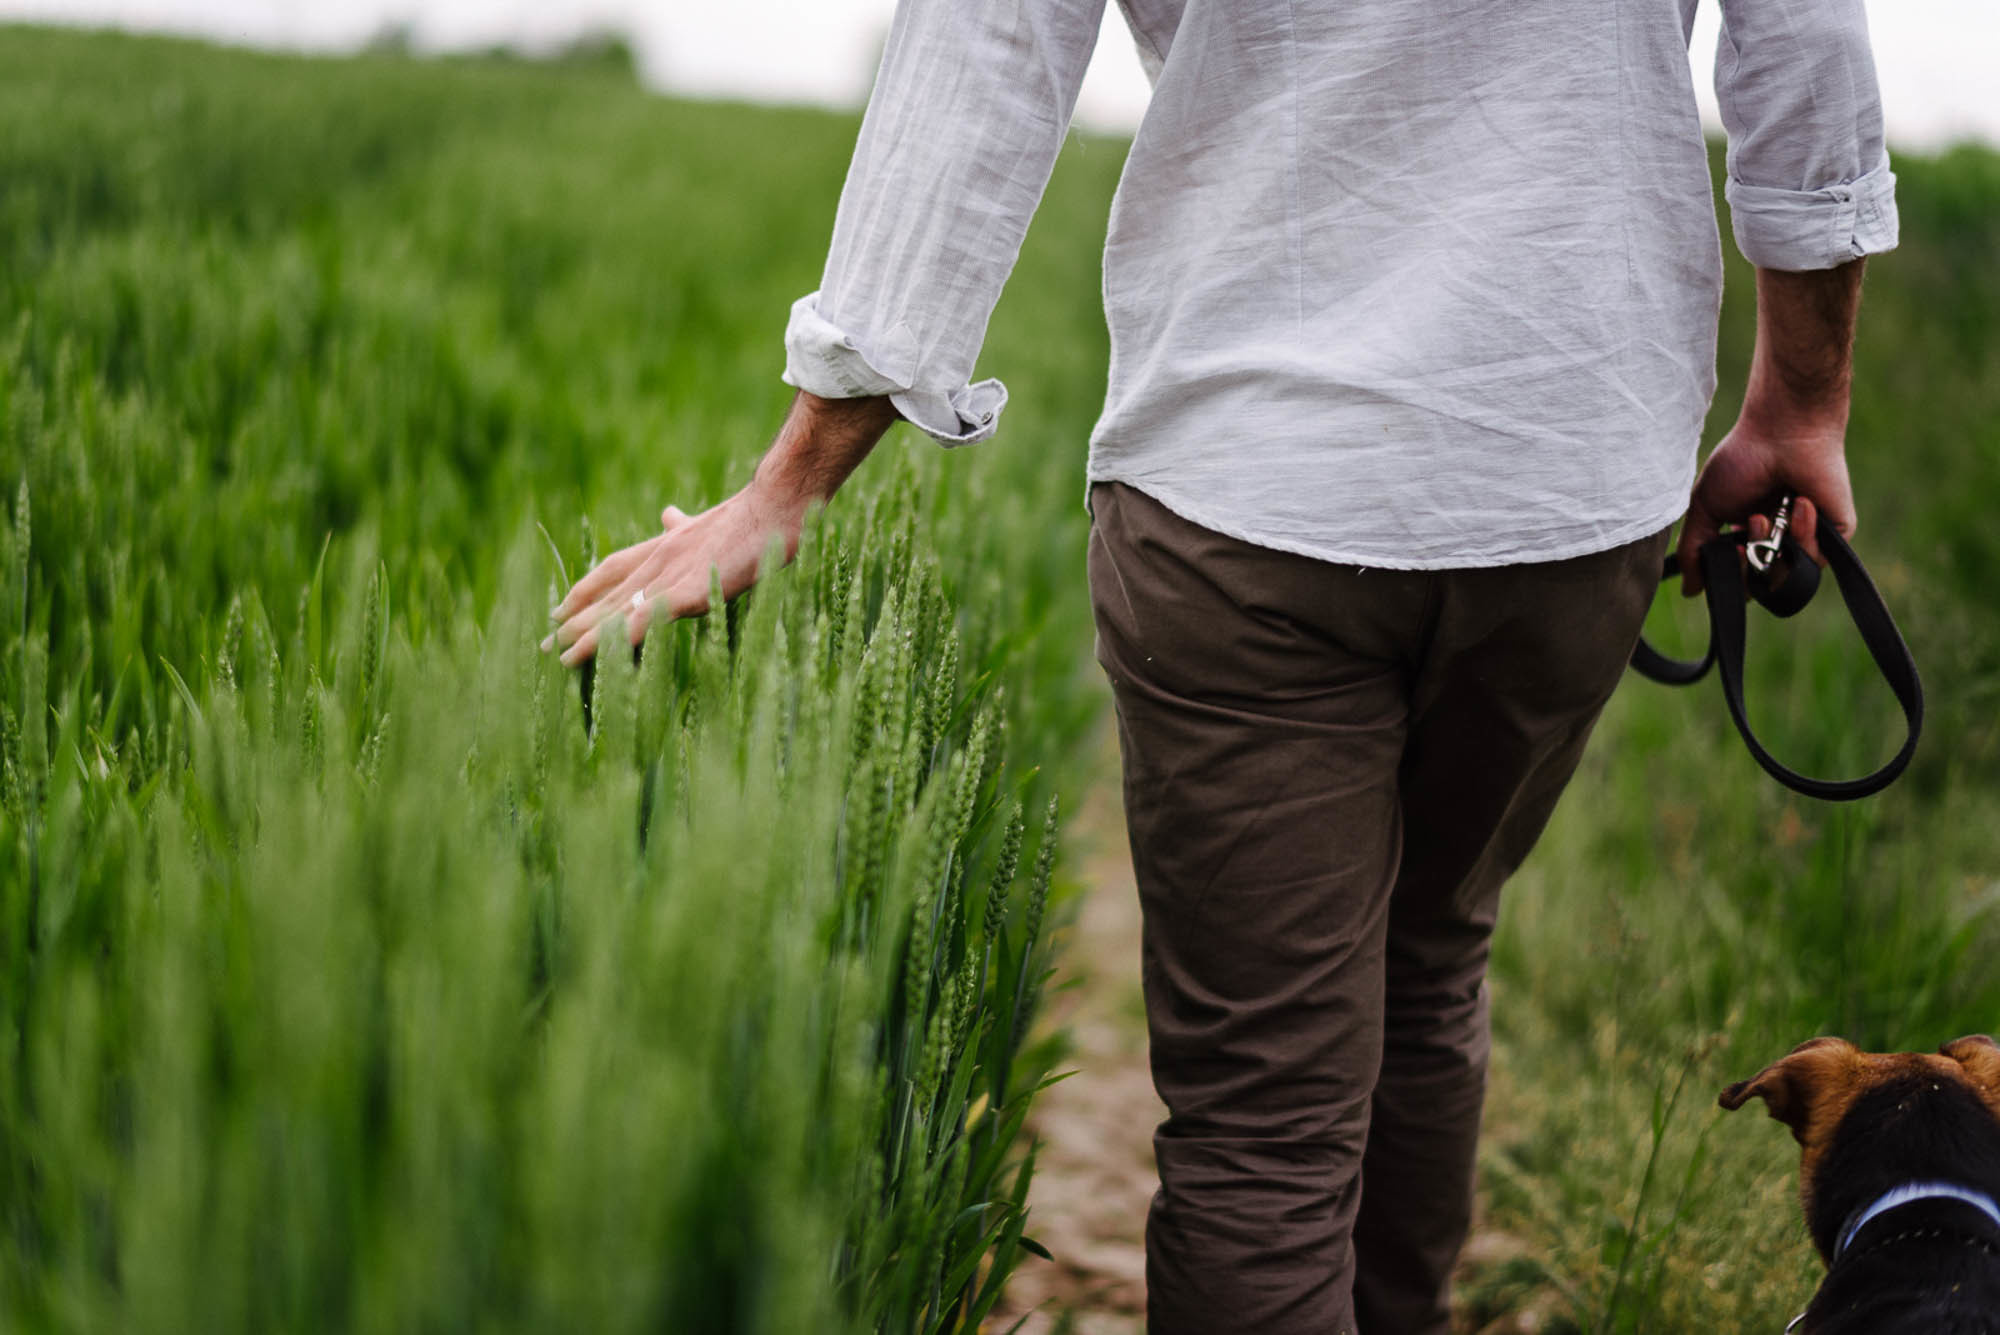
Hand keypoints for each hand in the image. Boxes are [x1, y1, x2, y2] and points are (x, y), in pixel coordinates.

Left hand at [542, 391, 896, 665]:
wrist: (775, 507)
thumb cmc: (754, 517)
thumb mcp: (710, 522)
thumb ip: (683, 525)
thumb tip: (666, 513)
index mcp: (665, 547)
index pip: (614, 569)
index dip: (586, 589)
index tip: (562, 606)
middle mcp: (658, 562)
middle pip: (606, 595)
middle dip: (576, 619)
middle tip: (546, 643)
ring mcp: (670, 578)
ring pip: (618, 611)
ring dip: (587, 635)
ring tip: (560, 656)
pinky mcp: (685, 593)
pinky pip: (644, 620)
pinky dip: (618, 637)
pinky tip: (600, 653)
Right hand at [1676, 411, 1855, 596]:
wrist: (1782, 432)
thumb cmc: (1743, 460)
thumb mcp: (1705, 508)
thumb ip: (1694, 550)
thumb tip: (1690, 590)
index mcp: (1750, 534)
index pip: (1739, 577)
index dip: (1730, 576)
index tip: (1726, 552)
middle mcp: (1779, 539)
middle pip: (1762, 584)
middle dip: (1748, 569)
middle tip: (1741, 542)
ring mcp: (1809, 537)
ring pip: (1789, 575)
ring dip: (1769, 551)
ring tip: (1764, 517)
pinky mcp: (1836, 532)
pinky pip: (1816, 559)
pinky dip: (1802, 536)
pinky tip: (1798, 503)